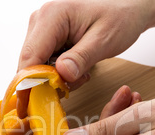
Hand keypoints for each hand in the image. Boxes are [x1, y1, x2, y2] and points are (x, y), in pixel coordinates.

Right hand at [16, 0, 149, 117]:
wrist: (126, 9)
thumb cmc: (119, 17)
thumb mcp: (105, 40)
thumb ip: (82, 57)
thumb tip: (62, 74)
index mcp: (52, 16)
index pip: (30, 57)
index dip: (30, 84)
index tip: (36, 104)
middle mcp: (40, 20)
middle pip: (28, 64)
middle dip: (47, 82)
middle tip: (74, 84)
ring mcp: (40, 30)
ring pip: (34, 67)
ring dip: (53, 79)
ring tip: (81, 73)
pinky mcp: (45, 38)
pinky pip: (42, 64)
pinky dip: (56, 74)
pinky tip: (76, 69)